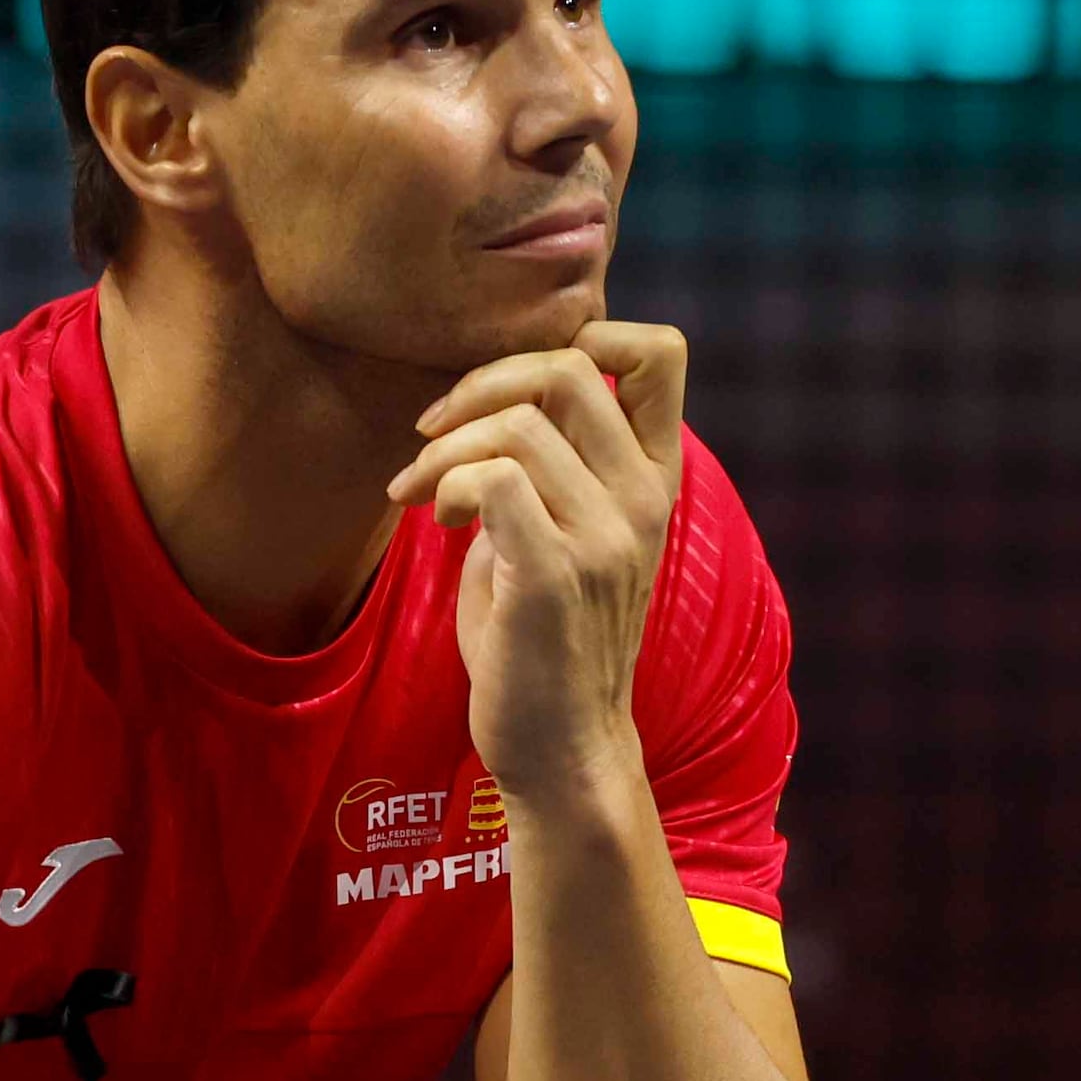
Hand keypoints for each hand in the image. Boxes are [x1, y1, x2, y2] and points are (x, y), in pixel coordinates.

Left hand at [386, 320, 688, 803]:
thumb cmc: (545, 640)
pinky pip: (495, 480)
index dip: (585, 333)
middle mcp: (642, 498)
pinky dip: (448, 486)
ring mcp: (606, 536)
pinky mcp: (555, 574)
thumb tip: (491, 397)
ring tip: (420, 492)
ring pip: (518, 423)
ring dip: (446, 447)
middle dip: (481, 382)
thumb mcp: (565, 533)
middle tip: (434, 432)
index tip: (513, 387)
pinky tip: (438, 521)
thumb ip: (550, 465)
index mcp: (653, 479)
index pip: (659, 352)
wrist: (561, 748)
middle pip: (570, 365)